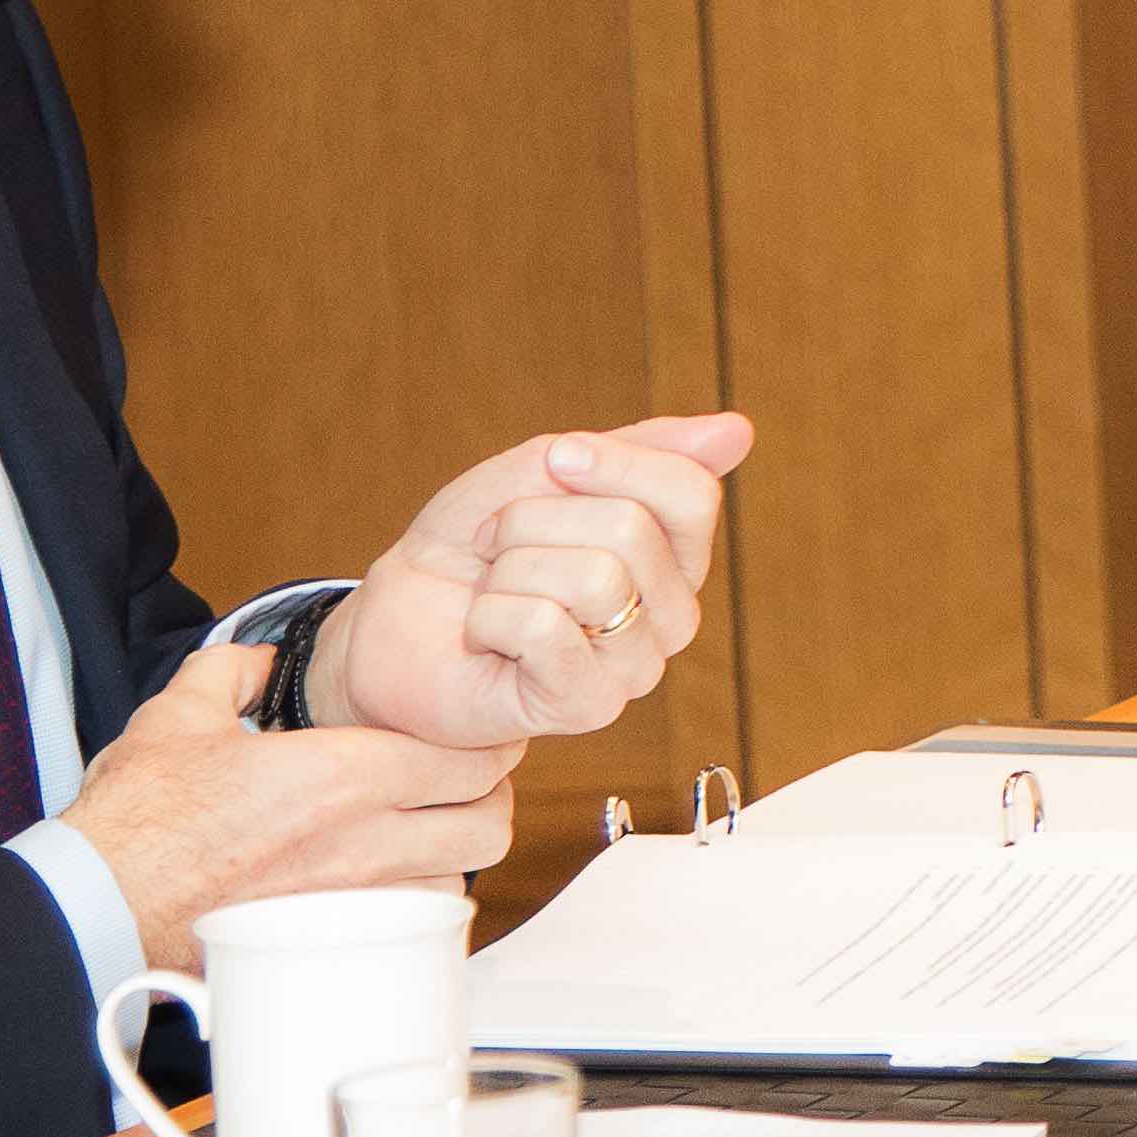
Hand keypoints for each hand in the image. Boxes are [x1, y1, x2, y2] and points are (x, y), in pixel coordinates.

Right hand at [66, 642, 517, 966]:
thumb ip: (230, 672)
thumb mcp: (180, 715)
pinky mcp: (334, 947)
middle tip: (460, 784)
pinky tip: (389, 885)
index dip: (486, 744)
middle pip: (488, 824)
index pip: (471, 759)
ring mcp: (356, 903)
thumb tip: (256, 662)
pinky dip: (415, 903)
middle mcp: (365, 842)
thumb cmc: (138, 820)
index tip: (474, 737)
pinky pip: (410, 927)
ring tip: (424, 833)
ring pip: (458, 879)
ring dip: (453, 853)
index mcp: (344, 775)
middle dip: (487, 799)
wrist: (101, 906)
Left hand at [310, 411, 756, 748]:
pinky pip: (543, 626)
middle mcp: (671, 616)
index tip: (554, 463)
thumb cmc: (472, 548)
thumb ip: (637, 451)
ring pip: (590, 577)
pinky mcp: (587, 707)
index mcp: (673, 555)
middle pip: (631, 529)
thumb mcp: (545, 471)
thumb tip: (740, 429)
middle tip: (500, 547)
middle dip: (535, 519)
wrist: (396, 621)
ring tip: (493, 591)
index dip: (612, 462)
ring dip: (509, 568)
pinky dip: (489, 616)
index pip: (691, 493)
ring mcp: (635, 667)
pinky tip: (485, 636)